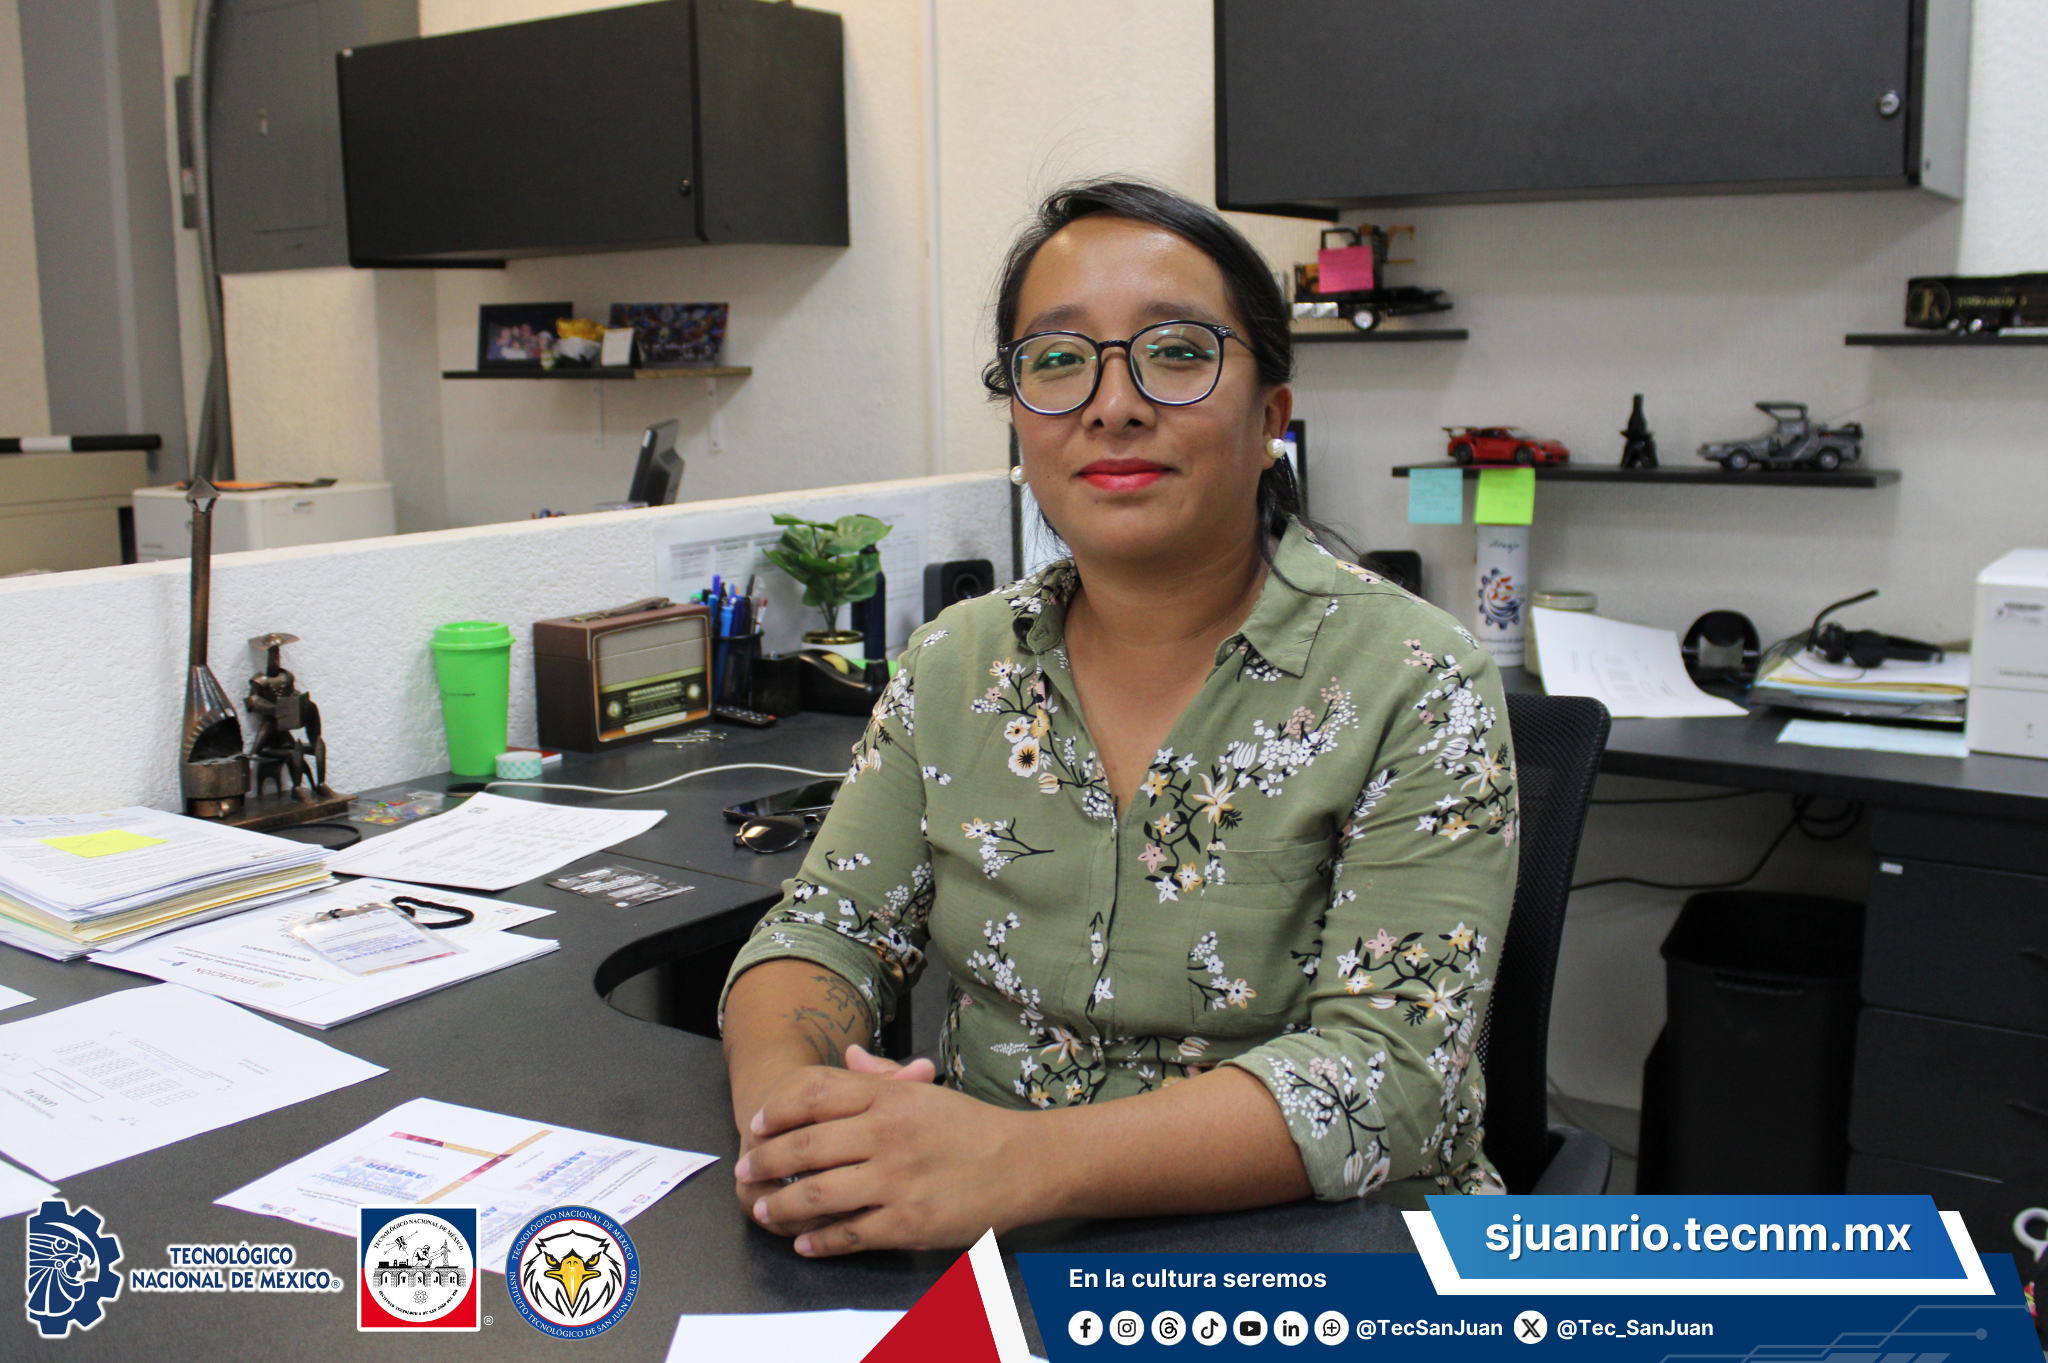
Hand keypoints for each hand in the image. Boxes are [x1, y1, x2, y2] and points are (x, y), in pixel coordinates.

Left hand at [733, 1050, 1043, 1256]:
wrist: (1024, 1164)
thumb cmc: (972, 1127)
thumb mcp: (926, 1091)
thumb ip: (881, 1076)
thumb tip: (846, 1056)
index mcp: (890, 1097)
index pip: (815, 1096)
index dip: (777, 1111)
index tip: (757, 1126)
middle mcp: (887, 1134)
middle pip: (805, 1146)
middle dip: (765, 1162)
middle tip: (745, 1169)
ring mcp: (895, 1180)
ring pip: (817, 1195)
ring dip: (781, 1205)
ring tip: (764, 1209)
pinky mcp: (906, 1222)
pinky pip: (847, 1233)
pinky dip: (818, 1241)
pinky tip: (804, 1242)